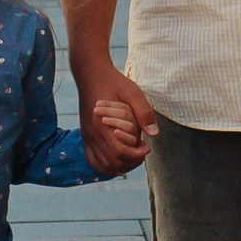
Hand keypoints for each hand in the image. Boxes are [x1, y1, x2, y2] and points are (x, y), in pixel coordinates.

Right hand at [76, 54, 157, 172]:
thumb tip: (155, 134)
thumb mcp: (133, 93)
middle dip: (131, 163)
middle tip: (142, 151)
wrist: (91, 73)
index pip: (119, 153)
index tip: (147, 147)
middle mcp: (92, 134)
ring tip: (132, 156)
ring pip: (102, 166)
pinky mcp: (85, 136)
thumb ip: (144, 113)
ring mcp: (87, 137)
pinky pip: (93, 160)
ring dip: (120, 166)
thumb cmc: (114, 82)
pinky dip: (106, 166)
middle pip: (112, 163)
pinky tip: (119, 158)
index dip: (136, 156)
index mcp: (102, 124)